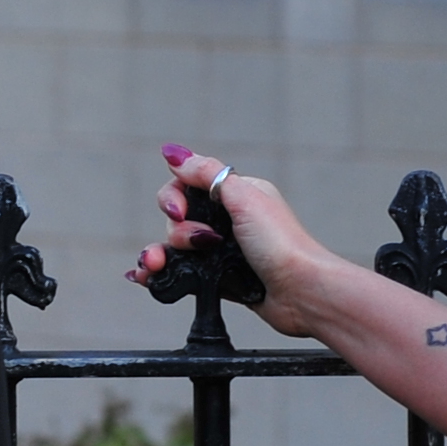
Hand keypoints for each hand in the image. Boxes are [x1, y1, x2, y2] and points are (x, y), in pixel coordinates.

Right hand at [127, 147, 331, 330]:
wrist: (301, 292)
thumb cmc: (281, 244)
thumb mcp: (244, 198)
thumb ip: (207, 174)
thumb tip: (173, 153)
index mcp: (236, 195)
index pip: (187, 186)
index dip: (175, 198)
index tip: (181, 212)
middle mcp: (227, 221)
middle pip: (177, 218)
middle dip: (176, 232)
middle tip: (201, 243)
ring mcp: (221, 251)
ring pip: (175, 247)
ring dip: (159, 254)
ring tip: (155, 266)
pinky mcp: (218, 278)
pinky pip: (181, 271)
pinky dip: (161, 273)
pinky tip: (145, 277)